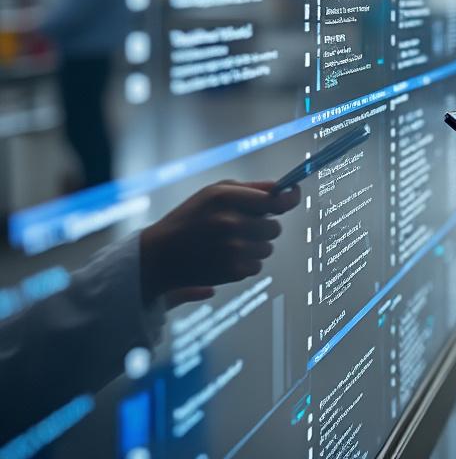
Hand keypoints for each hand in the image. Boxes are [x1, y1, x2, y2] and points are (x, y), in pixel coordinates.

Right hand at [139, 181, 300, 305]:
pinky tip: (225, 257)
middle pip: (275, 227)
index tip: (293, 196)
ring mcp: (232, 248)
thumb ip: (251, 188)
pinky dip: (246, 262)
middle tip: (241, 227)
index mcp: (226, 197)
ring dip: (255, 246)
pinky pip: (257, 265)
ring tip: (229, 243)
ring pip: (268, 248)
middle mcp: (231, 222)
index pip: (274, 199)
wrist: (159, 256)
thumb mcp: (214, 192)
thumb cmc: (190, 218)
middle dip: (263, 227)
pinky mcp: (232, 270)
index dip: (289, 198)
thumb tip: (284, 189)